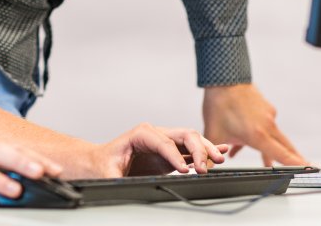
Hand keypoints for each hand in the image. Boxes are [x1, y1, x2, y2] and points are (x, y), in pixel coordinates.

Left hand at [96, 123, 227, 177]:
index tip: (185, 170)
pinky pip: (191, 150)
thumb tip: (123, 186)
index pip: (164, 142)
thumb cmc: (102, 165)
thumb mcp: (107, 174)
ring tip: (218, 161)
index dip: (176, 156)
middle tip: (204, 169)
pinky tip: (221, 152)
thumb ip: (116, 179)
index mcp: (140, 134)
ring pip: (191, 140)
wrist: (99, 162)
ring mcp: (164, 143)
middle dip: (198, 148)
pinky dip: (206, 150)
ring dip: (206, 149)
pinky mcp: (170, 154)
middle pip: (183, 134)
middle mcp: (155, 134)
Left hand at [203, 84, 306, 165]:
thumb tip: (204, 169)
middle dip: (293, 159)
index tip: (310, 170)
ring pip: (272, 137)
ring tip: (265, 161)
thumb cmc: (219, 105)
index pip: (282, 155)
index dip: (296, 165)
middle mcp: (268, 126)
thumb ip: (210, 154)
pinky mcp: (266, 107)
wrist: (223, 77)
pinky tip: (244, 137)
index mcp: (258, 136)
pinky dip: (260, 133)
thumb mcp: (213, 133)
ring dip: (268, 148)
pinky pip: (265, 125)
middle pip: (285, 147)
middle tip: (306, 167)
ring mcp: (268, 115)